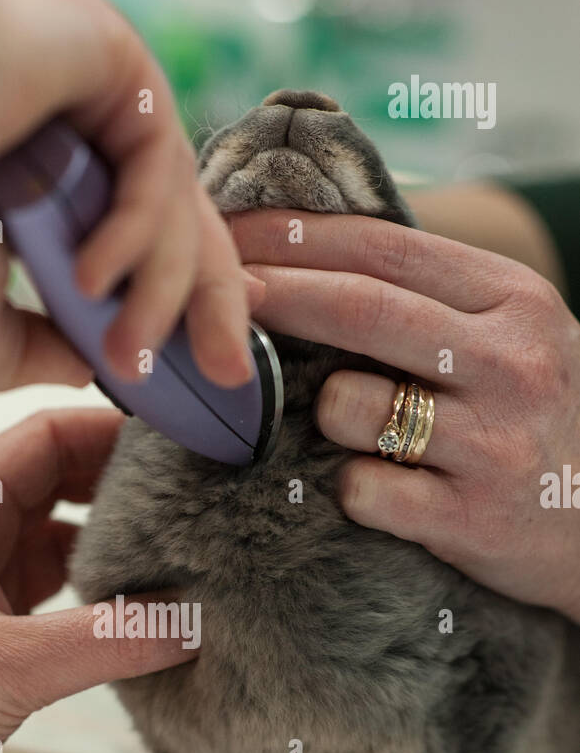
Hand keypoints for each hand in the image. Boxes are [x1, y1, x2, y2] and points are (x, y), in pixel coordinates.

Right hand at [0, 0, 251, 391]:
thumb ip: (27, 350)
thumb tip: (86, 368)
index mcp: (38, 183)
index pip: (132, 246)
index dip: (173, 307)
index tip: (206, 371)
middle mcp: (73, 131)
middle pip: (181, 226)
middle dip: (210, 309)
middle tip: (230, 377)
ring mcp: (96, 91)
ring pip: (172, 205)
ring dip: (159, 295)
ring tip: (126, 354)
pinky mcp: (113, 57)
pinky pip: (155, 161)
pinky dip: (135, 231)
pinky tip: (93, 278)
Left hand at [0, 410, 193, 752]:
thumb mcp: (4, 667)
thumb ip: (106, 641)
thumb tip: (196, 620)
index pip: (44, 440)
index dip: (113, 430)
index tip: (186, 439)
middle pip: (64, 490)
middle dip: (132, 492)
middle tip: (207, 500)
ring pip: (68, 555)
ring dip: (124, 559)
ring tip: (195, 564)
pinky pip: (66, 615)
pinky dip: (109, 616)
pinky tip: (153, 629)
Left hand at [231, 210, 579, 622]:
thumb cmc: (533, 420)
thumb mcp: (511, 335)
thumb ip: (432, 294)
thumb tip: (308, 247)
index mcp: (515, 300)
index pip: (385, 247)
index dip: (295, 237)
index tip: (229, 234)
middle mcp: (511, 362)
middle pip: (359, 311)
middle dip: (273, 295)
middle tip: (219, 296)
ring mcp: (491, 443)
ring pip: (347, 406)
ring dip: (329, 415)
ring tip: (370, 434)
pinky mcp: (466, 519)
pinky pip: (360, 490)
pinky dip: (354, 491)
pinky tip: (388, 494)